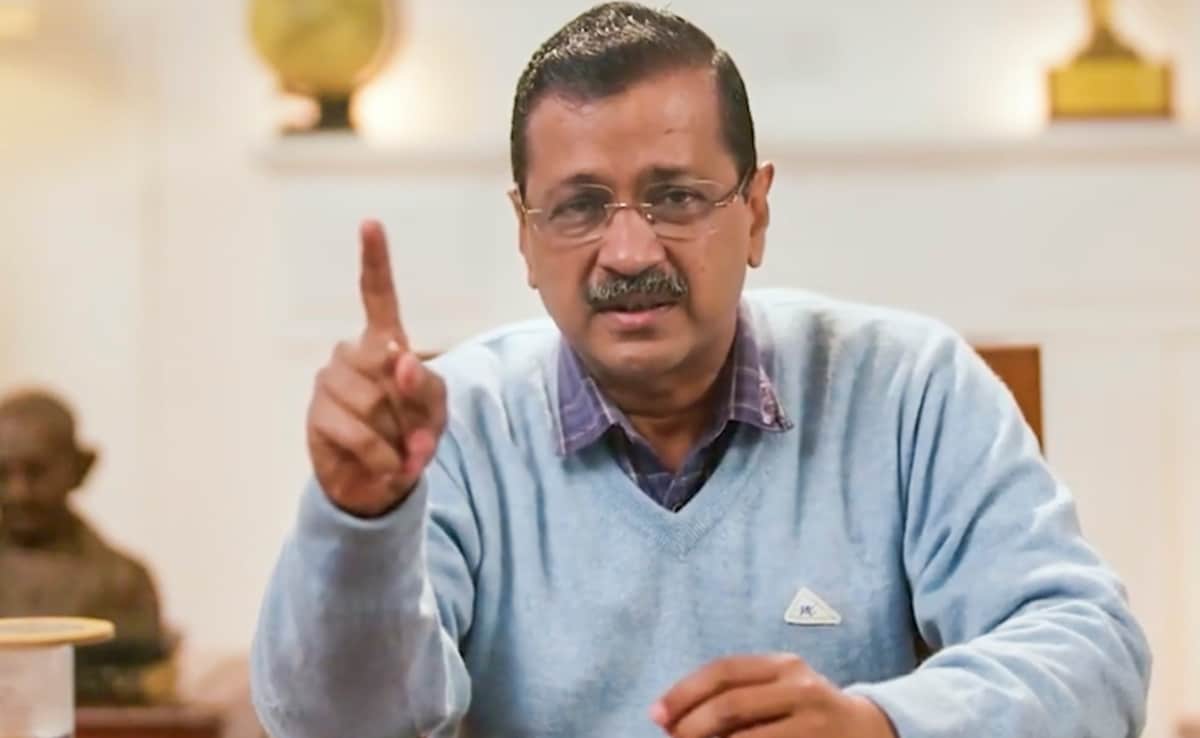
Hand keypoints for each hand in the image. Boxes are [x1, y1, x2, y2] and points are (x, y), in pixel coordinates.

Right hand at [306, 220, 446, 517]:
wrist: (380, 484)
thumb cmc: (412, 436)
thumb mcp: (435, 413)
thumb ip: (426, 389)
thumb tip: (401, 363)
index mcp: (385, 342)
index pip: (377, 295)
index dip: (375, 260)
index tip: (370, 223)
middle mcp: (352, 353)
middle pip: (389, 364)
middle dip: (412, 406)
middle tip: (416, 433)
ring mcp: (330, 381)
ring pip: (373, 402)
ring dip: (398, 437)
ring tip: (397, 451)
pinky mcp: (316, 414)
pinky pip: (358, 433)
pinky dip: (383, 457)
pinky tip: (385, 466)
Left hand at [651, 654, 895, 737]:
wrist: (873, 731)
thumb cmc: (808, 711)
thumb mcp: (781, 688)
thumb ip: (737, 694)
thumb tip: (672, 718)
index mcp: (784, 666)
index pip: (723, 671)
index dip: (684, 693)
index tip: (657, 714)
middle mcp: (801, 689)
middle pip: (731, 705)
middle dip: (691, 727)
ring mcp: (814, 724)